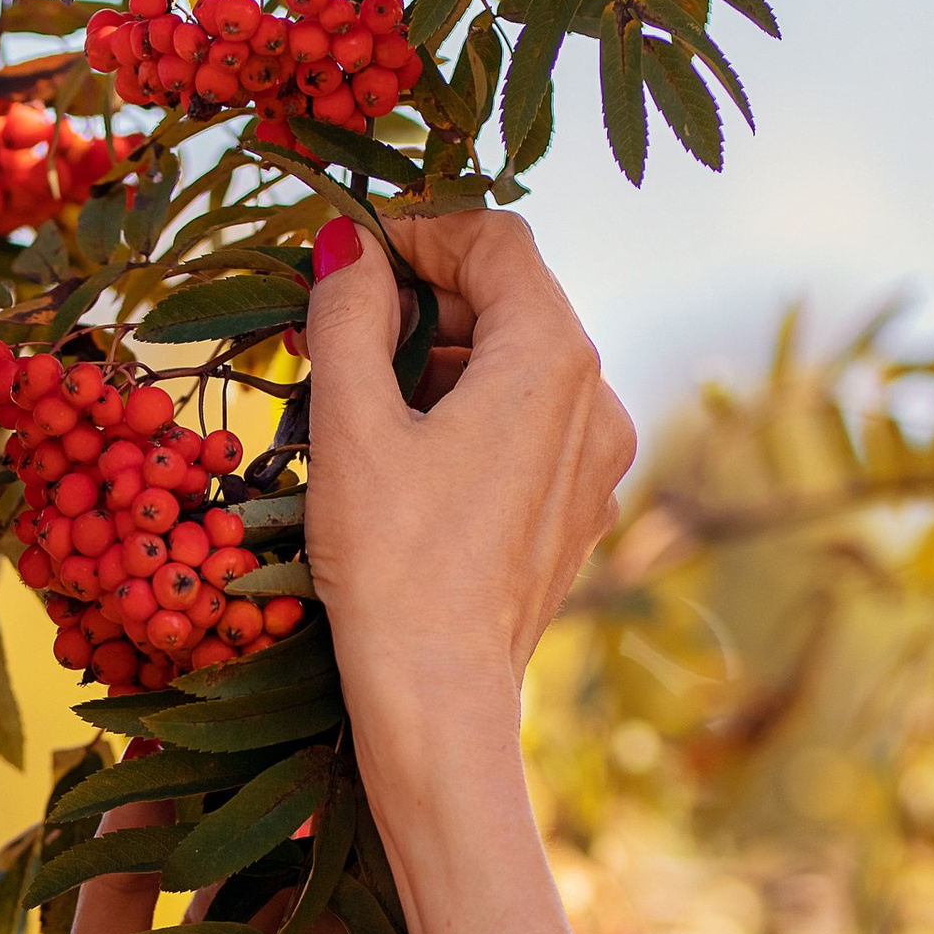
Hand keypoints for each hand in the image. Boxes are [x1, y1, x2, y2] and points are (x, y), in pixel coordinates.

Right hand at [302, 206, 656, 933]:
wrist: (439, 702)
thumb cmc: (390, 563)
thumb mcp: (350, 423)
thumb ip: (348, 314)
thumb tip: (344, 241)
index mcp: (552, 356)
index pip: (495, 238)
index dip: (417, 231)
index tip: (346, 260)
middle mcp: (595, 397)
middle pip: (512, 299)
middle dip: (424, 301)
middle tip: (338, 336)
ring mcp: (596, 459)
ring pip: (517, 364)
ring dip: (440, 361)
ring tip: (358, 406)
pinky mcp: (576, 511)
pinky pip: (526, 427)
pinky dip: (466, 417)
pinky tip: (401, 462)